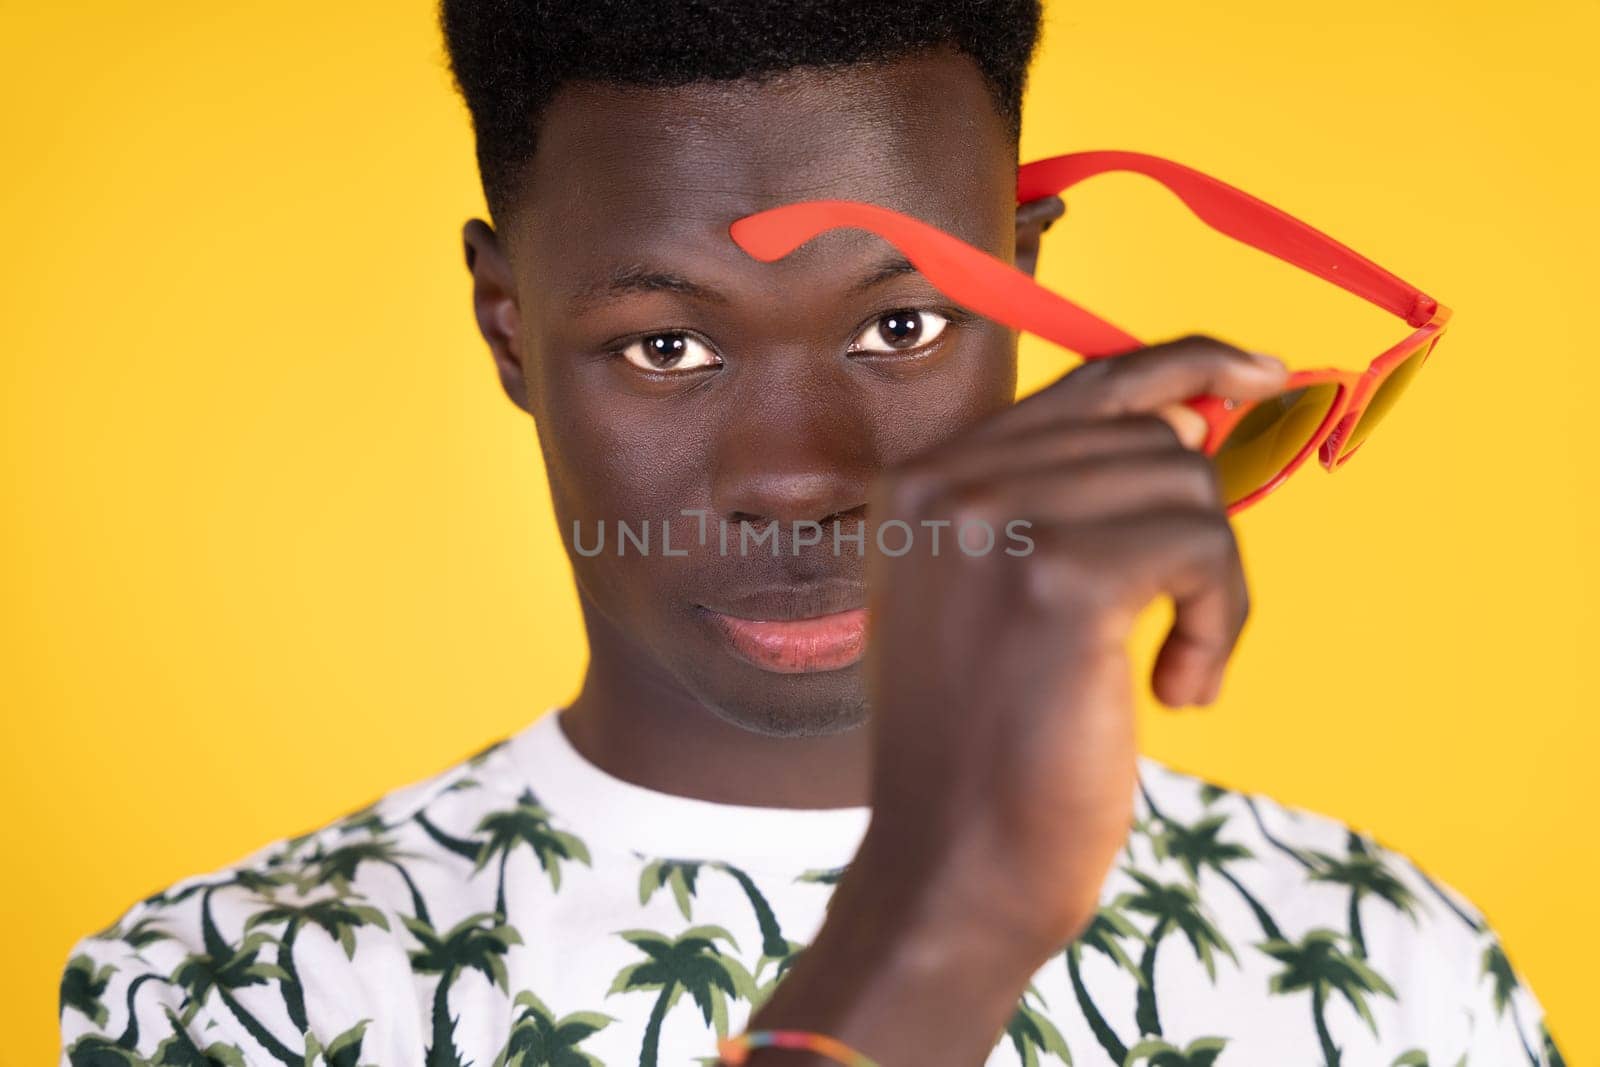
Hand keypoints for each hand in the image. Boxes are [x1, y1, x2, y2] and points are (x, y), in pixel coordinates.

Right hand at [856, 334, 1289, 955]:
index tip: (1259, 374)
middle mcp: (945, 483)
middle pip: (1151, 437)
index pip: (1085, 381)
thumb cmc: (990, 746)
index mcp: (924, 481)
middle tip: (1180, 633)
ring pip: (1186, 485)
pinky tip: (1179, 690)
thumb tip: (1192, 413)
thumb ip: (1063, 498)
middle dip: (1196, 535)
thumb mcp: (995, 595)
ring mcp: (993, 524)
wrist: (953, 864)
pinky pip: (1203, 546)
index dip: (1186, 364)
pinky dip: (1219, 622)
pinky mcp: (1059, 580)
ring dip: (1211, 589)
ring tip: (1171, 672)